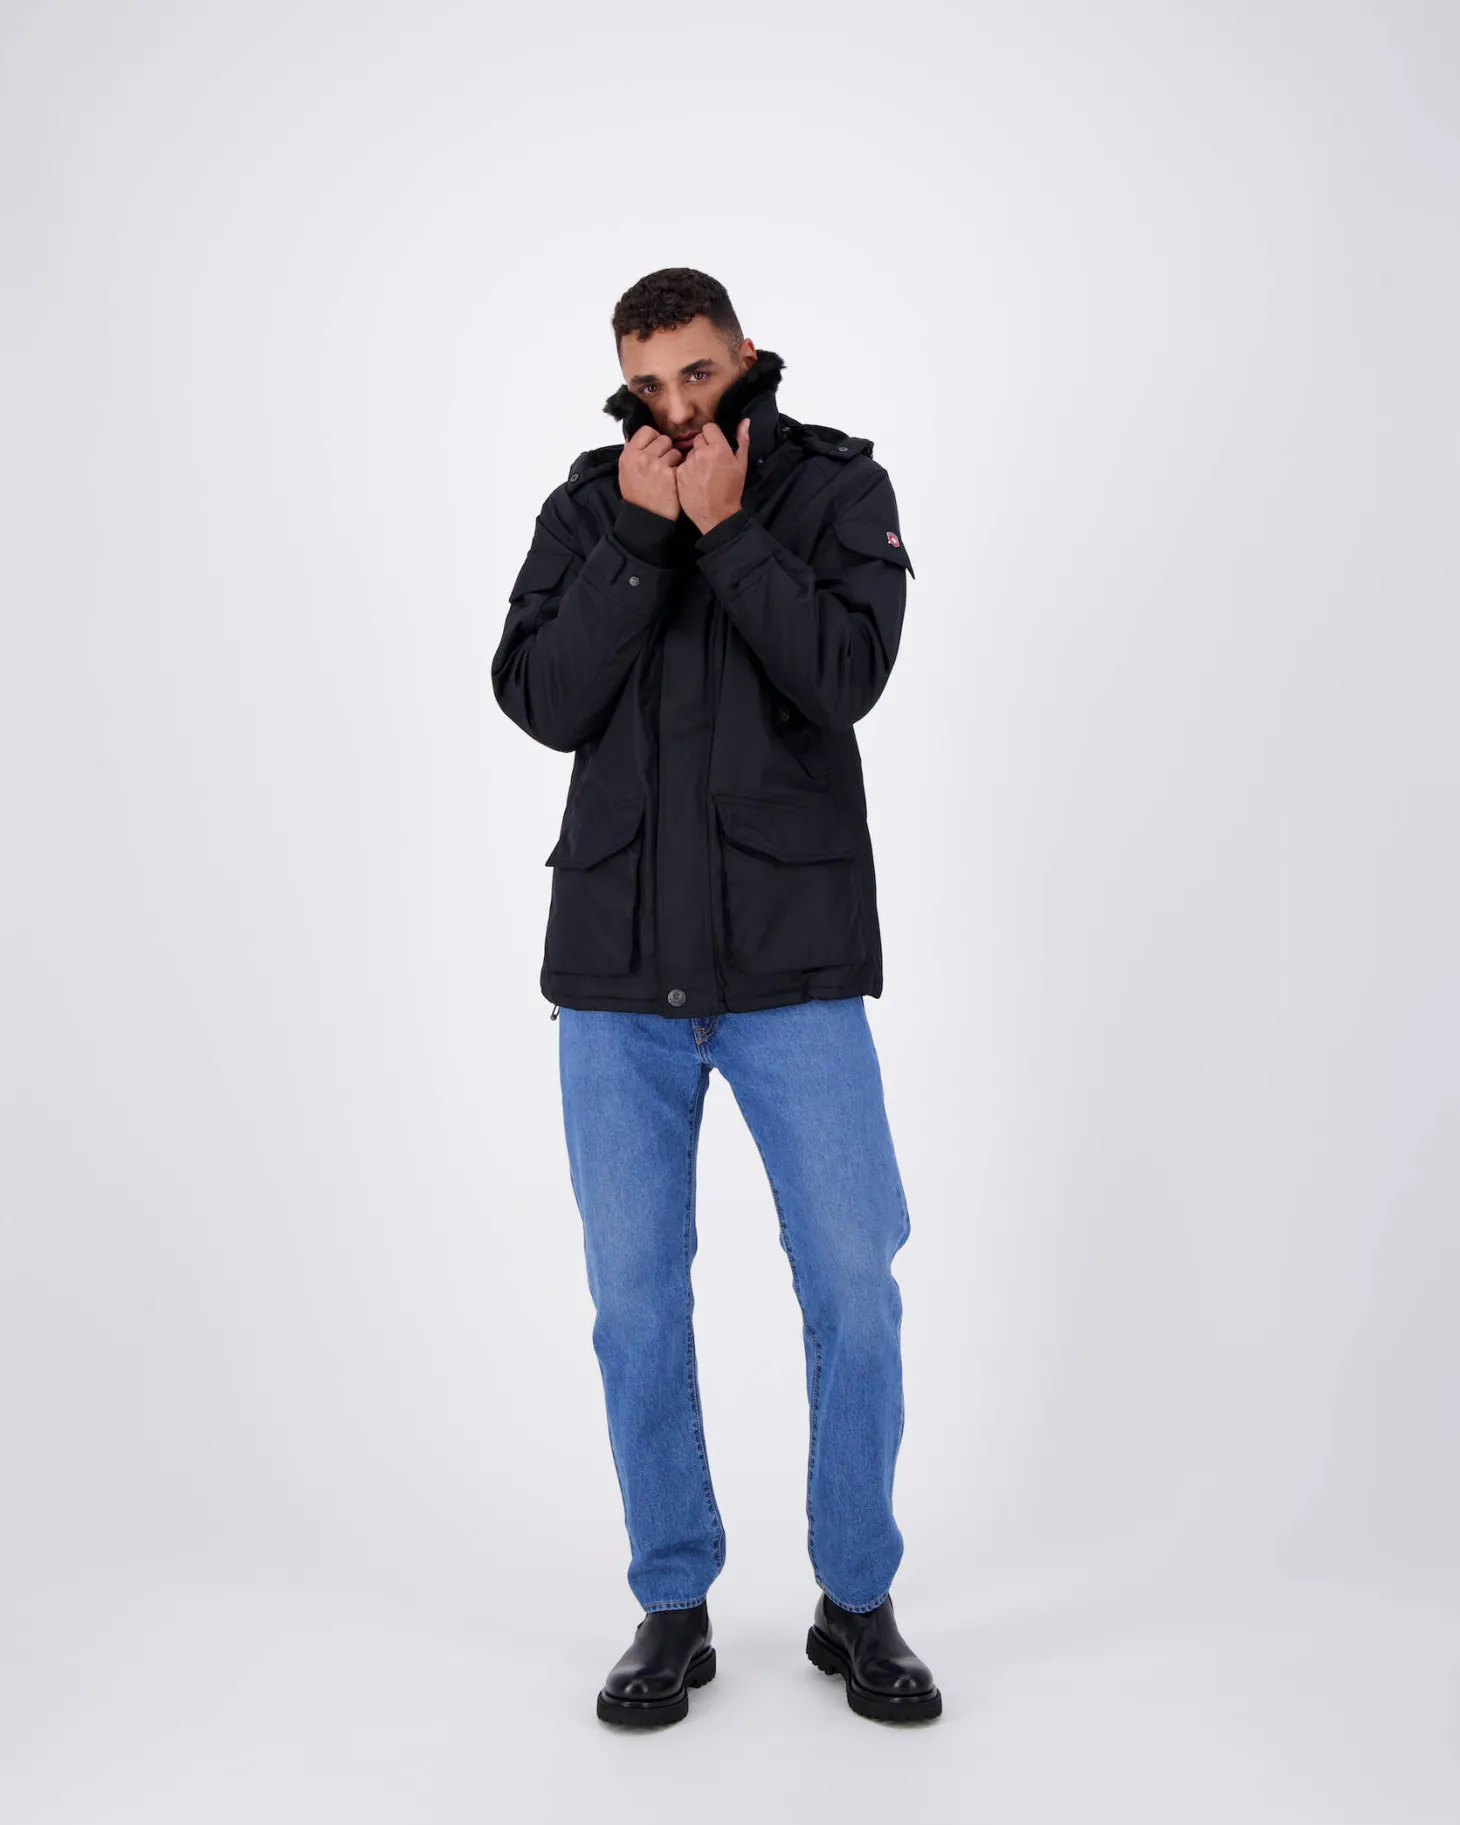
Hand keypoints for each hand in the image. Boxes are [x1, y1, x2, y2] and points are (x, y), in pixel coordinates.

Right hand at [618, 424, 684, 520]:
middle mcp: (641, 457)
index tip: (656, 448)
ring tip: (668, 474)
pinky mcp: (670, 475)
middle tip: (663, 464)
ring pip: (674, 450)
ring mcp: (656, 465)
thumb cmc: (637, 495)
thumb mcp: (626, 471)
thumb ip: (632, 453)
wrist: (646, 518)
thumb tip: (635, 437)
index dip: (654, 438)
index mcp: (629, 455)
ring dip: (674, 460)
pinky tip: (674, 481)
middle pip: (663, 439)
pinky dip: (680, 471)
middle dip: (666, 450)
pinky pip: (681, 463)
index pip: (647, 430)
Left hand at [675, 418, 749, 533]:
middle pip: (698, 439)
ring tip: (703, 474)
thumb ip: (743, 440)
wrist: (717, 515)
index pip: (708, 428)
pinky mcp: (679, 474)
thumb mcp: (741, 465)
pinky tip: (694, 481)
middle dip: (703, 447)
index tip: (715, 445)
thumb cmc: (732, 490)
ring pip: (689, 452)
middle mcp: (702, 453)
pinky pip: (682, 465)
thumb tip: (745, 421)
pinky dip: (687, 470)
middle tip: (710, 462)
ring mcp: (688, 464)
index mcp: (718, 449)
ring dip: (695, 459)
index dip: (712, 436)